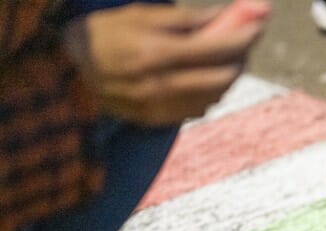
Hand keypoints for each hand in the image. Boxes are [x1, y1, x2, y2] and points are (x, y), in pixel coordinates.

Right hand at [61, 2, 269, 125]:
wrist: (65, 71)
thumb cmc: (103, 34)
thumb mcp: (139, 15)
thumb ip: (185, 19)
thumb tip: (224, 16)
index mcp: (158, 52)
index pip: (219, 47)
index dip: (245, 35)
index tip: (259, 21)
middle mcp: (164, 84)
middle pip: (224, 75)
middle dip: (242, 56)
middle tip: (246, 39)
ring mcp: (162, 106)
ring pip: (215, 94)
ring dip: (229, 75)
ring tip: (229, 56)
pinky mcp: (158, 120)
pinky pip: (199, 109)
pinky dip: (211, 92)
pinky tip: (208, 78)